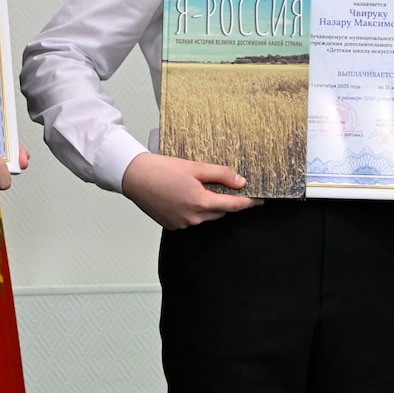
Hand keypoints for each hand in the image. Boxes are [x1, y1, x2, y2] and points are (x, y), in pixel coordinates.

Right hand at [119, 151, 260, 229]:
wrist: (134, 176)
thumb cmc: (160, 170)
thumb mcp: (195, 167)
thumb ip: (220, 175)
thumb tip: (240, 182)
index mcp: (201, 203)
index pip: (233, 205)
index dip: (249, 202)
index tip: (259, 200)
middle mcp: (193, 218)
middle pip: (220, 211)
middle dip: (224, 199)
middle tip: (220, 184)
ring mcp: (182, 224)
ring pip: (205, 216)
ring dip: (207, 204)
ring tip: (195, 186)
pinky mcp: (172, 225)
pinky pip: (191, 219)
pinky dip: (193, 209)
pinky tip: (183, 195)